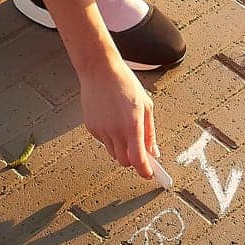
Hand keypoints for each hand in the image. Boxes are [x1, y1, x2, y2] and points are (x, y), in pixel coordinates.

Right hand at [79, 54, 157, 179]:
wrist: (99, 70)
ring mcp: (101, 130)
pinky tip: (112, 120)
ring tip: (124, 128)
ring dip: (121, 149)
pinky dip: (110, 138)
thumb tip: (153, 152)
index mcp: (132, 125)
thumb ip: (150, 132)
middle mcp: (115, 131)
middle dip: (133, 160)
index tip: (149, 174)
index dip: (145, 171)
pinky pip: (103, 142)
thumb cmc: (125, 84)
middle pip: (124, 162)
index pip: (138, 160)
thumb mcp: (146, 106)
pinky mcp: (91, 127)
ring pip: (113, 153)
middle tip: (139, 151)